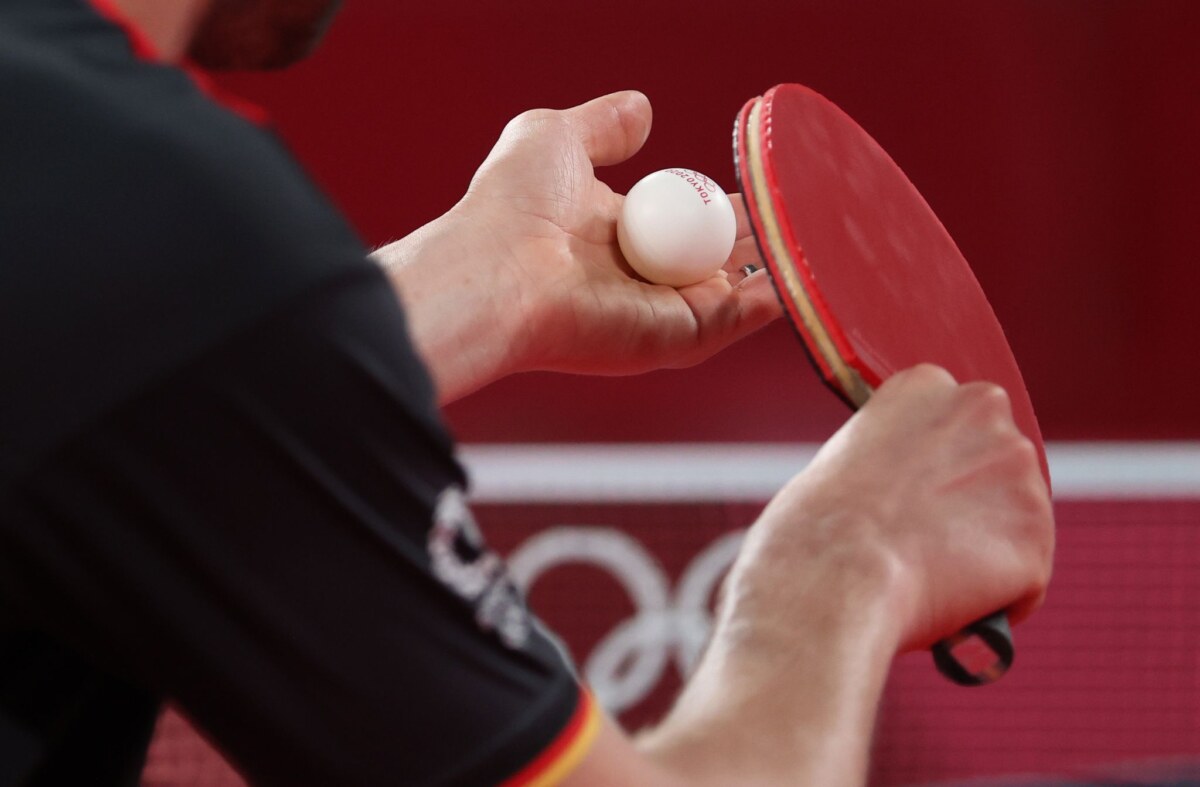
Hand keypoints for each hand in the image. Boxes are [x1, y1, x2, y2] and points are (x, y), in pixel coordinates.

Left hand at [376, 91, 779, 401]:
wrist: (499, 267)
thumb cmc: (513, 205)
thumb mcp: (556, 138)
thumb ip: (603, 123)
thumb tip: (641, 107)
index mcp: (617, 233)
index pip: (685, 218)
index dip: (722, 201)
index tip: (761, 180)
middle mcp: (641, 277)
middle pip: (719, 257)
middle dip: (762, 235)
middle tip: (801, 206)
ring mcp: (661, 312)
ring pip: (738, 289)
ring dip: (779, 263)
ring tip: (819, 233)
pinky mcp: (675, 339)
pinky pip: (738, 320)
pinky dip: (774, 298)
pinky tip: (800, 269)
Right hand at [724, 364, 1054, 654]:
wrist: (835, 575)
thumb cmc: (814, 529)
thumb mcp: (842, 462)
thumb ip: (891, 463)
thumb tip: (904, 503)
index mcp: (926, 385)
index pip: (957, 416)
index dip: (935, 464)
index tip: (913, 495)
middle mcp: (985, 415)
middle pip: (997, 463)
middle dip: (972, 502)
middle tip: (926, 542)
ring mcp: (1020, 476)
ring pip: (1015, 525)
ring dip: (984, 553)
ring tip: (930, 580)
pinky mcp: (1037, 538)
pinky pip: (1024, 582)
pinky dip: (997, 602)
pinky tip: (952, 607)